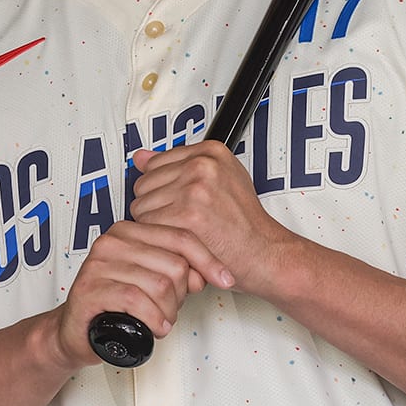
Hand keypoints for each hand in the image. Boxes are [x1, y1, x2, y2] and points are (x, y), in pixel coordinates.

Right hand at [50, 219, 232, 368]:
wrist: (77, 330)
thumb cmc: (115, 305)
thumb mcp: (153, 281)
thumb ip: (179, 271)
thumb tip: (205, 274)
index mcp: (129, 232)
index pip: (179, 237)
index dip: (207, 260)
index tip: (224, 278)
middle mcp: (111, 242)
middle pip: (173, 264)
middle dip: (181, 295)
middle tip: (169, 309)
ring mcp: (97, 264)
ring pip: (158, 284)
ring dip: (168, 312)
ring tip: (160, 320)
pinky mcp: (89, 288)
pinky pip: (135, 299)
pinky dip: (153, 318)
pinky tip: (153, 326)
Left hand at [127, 144, 297, 298]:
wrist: (265, 253)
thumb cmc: (245, 223)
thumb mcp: (219, 180)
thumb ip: (179, 166)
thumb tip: (140, 157)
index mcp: (210, 152)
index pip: (153, 164)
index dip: (162, 188)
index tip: (177, 199)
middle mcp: (202, 166)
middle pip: (143, 184)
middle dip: (157, 206)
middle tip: (183, 218)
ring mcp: (195, 189)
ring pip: (141, 206)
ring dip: (156, 223)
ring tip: (185, 229)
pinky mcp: (188, 214)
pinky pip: (147, 224)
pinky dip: (159, 238)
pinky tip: (181, 239)